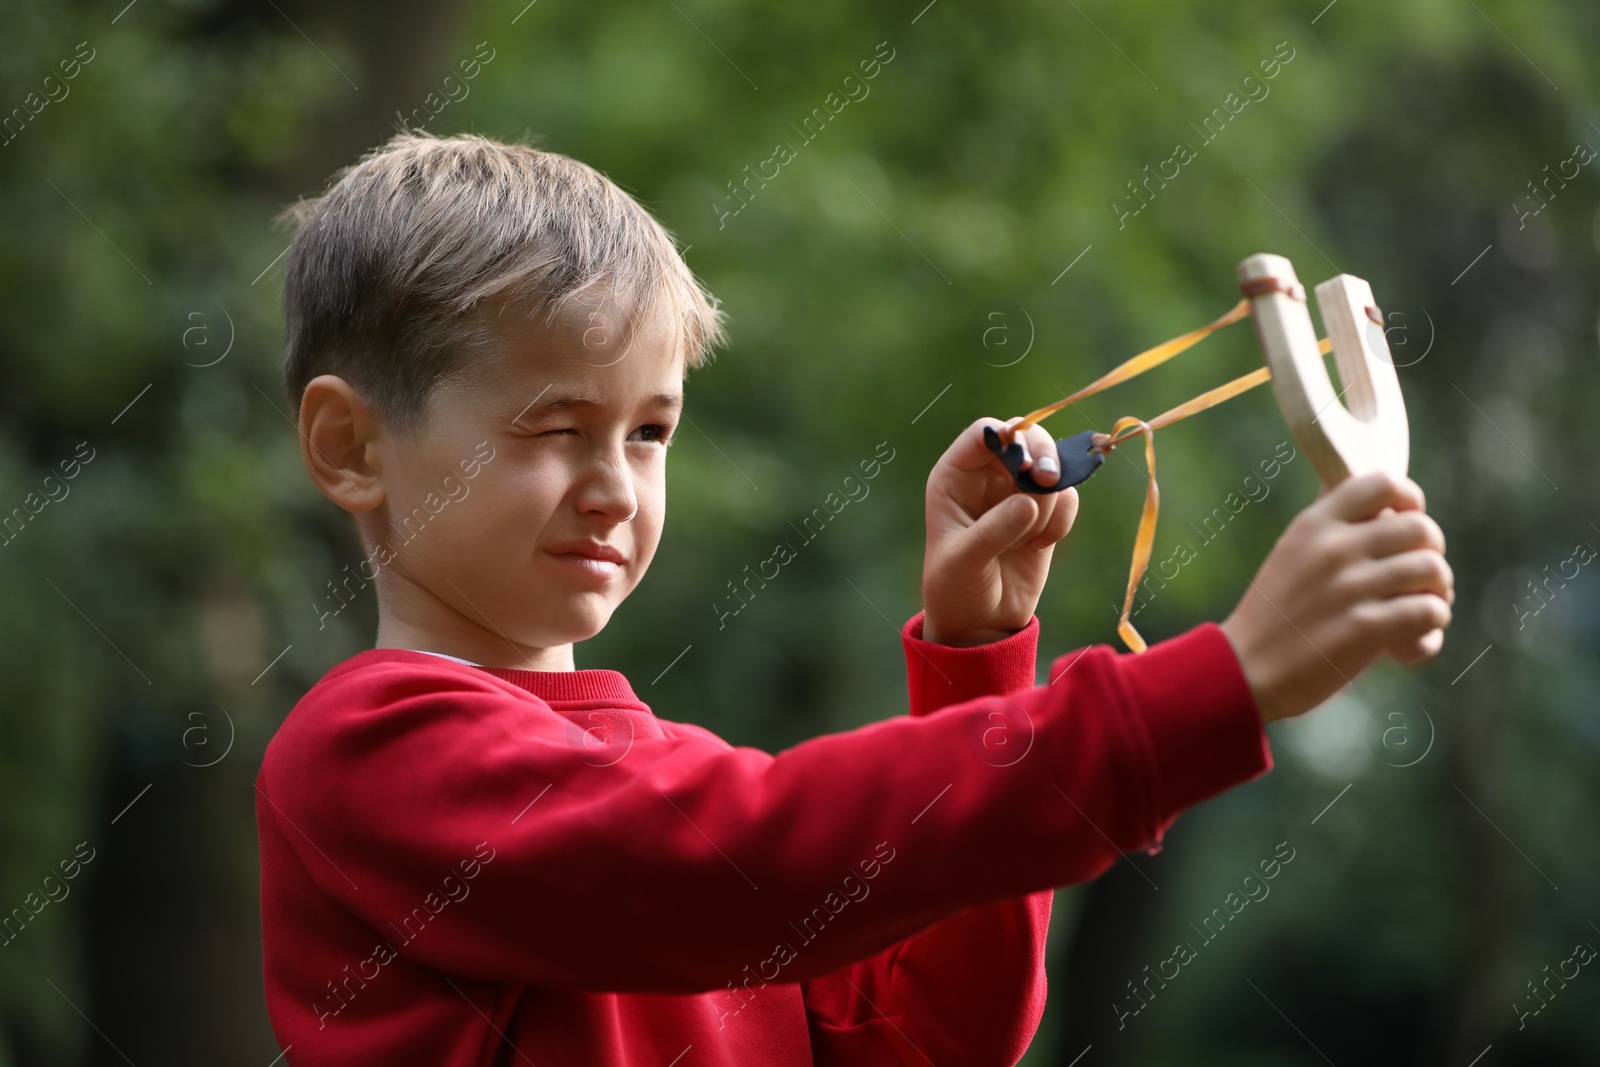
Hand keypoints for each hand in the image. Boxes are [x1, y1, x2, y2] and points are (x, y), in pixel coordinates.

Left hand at [922, 417, 1078, 646]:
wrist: (979, 621)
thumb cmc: (956, 588)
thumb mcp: (964, 561)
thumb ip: (993, 530)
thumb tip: (1029, 502)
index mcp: (955, 475)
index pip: (984, 432)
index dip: (1009, 438)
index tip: (1025, 464)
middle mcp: (986, 476)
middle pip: (1027, 437)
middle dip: (1043, 456)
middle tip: (1047, 483)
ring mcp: (1017, 492)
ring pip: (1052, 467)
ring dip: (1050, 501)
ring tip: (1029, 540)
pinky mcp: (1044, 512)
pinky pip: (1067, 497)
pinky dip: (1062, 520)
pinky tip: (1039, 547)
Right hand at [1219, 470, 1453, 722]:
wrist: (1245, 670)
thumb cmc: (1277, 614)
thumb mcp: (1293, 553)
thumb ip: (1332, 527)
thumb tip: (1382, 504)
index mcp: (1315, 524)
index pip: (1383, 482)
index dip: (1410, 500)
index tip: (1406, 525)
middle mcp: (1332, 548)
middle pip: (1421, 527)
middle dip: (1432, 554)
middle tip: (1419, 580)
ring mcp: (1348, 587)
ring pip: (1433, 569)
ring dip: (1438, 594)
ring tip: (1421, 610)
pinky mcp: (1363, 628)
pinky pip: (1430, 612)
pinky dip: (1431, 631)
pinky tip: (1410, 643)